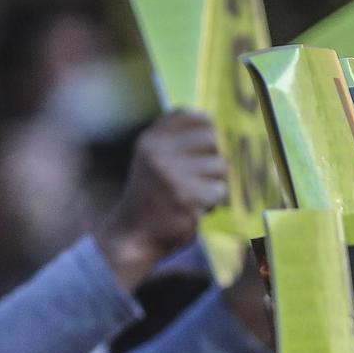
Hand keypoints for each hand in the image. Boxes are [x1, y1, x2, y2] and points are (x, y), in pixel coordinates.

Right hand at [98, 110, 227, 287]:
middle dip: (211, 158)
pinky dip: (212, 202)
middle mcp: (160, 152)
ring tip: (192, 195)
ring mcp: (173, 175)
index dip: (204, 127)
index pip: (190, 115)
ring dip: (213, 183)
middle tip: (198, 176)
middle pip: (212, 138)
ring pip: (220, 166)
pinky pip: (219, 190)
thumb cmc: (150, 196)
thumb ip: (177, 142)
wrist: (133, 236)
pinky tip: (193, 208)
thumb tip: (216, 130)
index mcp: (150, 139)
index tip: (203, 144)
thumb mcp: (151, 159)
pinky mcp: (188, 198)